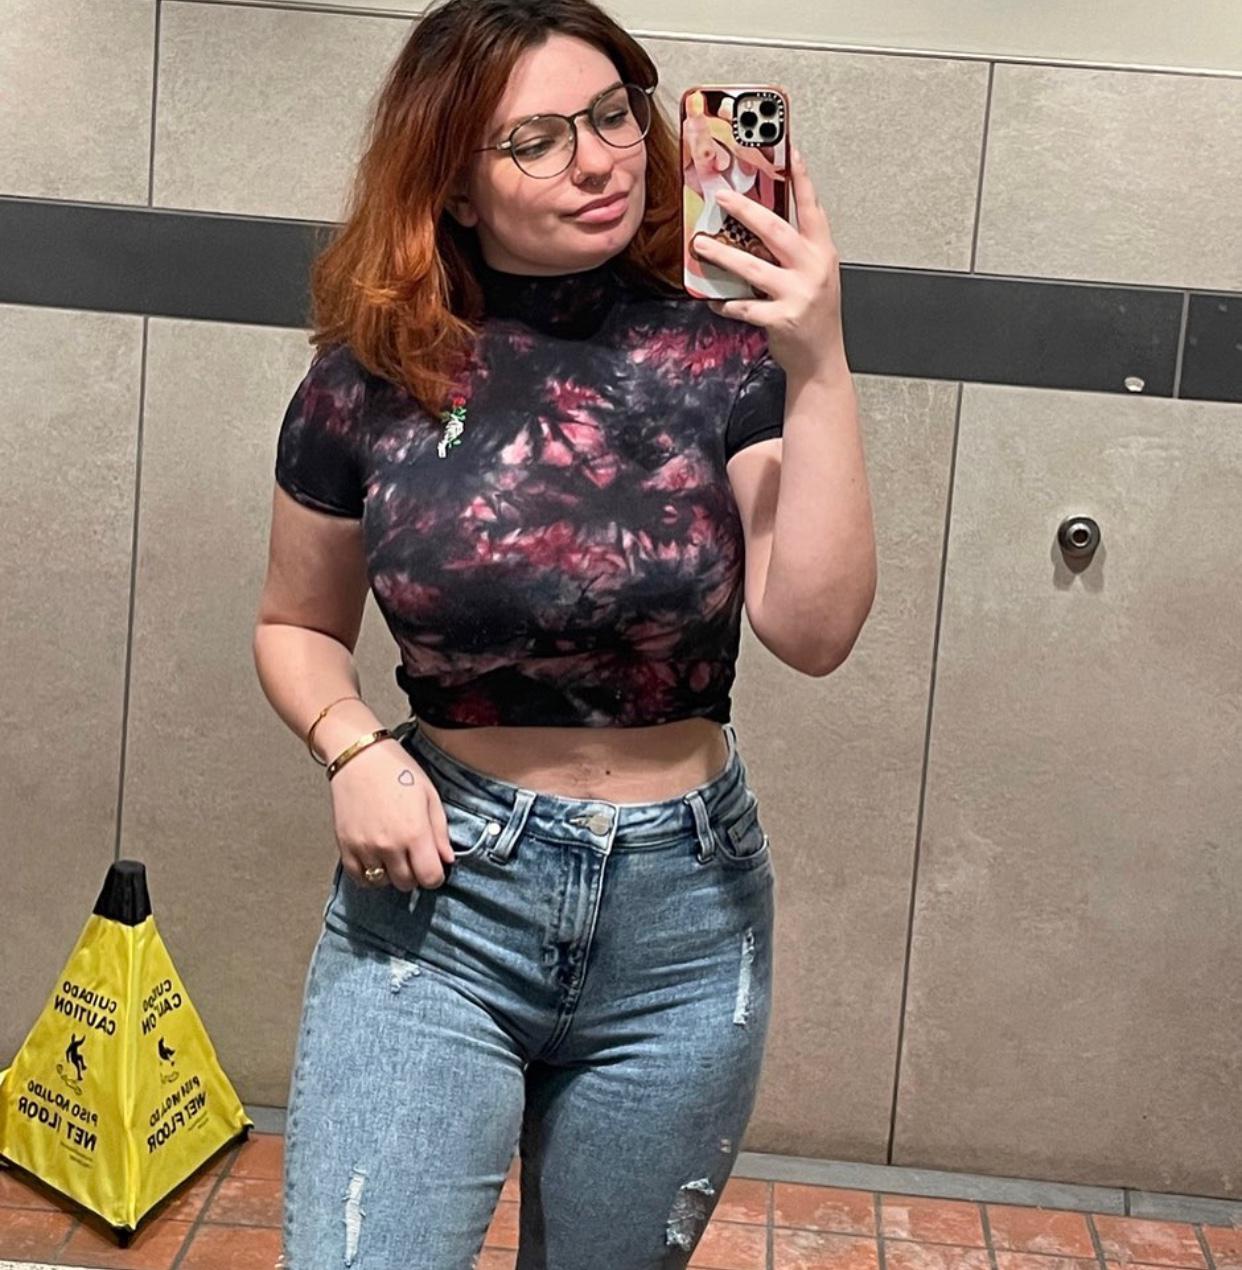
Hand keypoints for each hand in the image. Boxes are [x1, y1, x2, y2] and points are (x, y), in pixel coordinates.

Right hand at [328, 739, 455, 891]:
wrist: (359, 757)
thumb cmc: (398, 771)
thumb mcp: (430, 796)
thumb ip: (440, 832)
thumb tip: (447, 860)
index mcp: (414, 833)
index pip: (430, 878)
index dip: (435, 875)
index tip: (433, 865)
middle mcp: (389, 846)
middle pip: (407, 883)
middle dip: (415, 874)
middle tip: (413, 856)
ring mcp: (364, 848)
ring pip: (383, 883)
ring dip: (392, 874)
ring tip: (394, 854)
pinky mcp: (345, 846)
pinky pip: (359, 878)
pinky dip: (370, 875)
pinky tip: (377, 859)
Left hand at [693, 146, 845, 382]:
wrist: (822, 359)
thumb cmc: (814, 314)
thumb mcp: (814, 275)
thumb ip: (794, 251)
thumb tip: (756, 226)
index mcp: (821, 252)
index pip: (811, 208)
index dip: (801, 178)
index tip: (789, 150)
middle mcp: (812, 268)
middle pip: (775, 230)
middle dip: (746, 210)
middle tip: (721, 197)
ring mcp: (798, 294)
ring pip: (753, 267)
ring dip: (722, 255)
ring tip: (700, 245)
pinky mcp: (781, 319)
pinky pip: (744, 307)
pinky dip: (724, 303)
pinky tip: (712, 299)